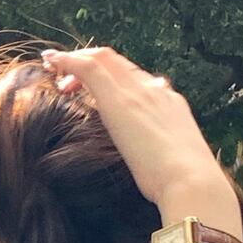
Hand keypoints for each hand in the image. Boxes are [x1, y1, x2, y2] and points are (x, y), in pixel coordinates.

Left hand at [39, 46, 231, 208]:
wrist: (190, 180)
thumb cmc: (181, 184)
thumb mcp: (170, 165)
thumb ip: (159, 159)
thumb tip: (154, 174)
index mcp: (169, 104)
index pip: (138, 80)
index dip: (112, 77)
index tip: (94, 87)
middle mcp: (154, 90)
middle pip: (119, 62)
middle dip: (91, 61)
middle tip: (66, 75)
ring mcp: (138, 92)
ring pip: (104, 58)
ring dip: (77, 60)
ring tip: (55, 68)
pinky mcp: (119, 101)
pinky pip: (91, 68)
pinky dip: (69, 61)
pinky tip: (52, 62)